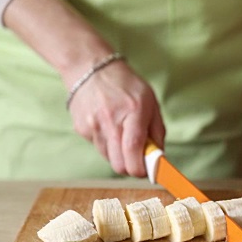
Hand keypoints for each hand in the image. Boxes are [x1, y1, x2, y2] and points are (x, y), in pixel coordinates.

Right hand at [67, 59, 164, 176]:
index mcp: (133, 112)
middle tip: (137, 159)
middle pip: (119, 164)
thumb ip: (157, 132)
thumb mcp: (150, 102)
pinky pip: (98, 147)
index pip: (133, 150)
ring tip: (122, 135)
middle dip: (130, 167)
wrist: (91, 69)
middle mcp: (110, 121)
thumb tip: (160, 158)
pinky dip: (107, 144)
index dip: (141, 169)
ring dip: (119, 155)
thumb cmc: (126, 85)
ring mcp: (93, 126)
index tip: (147, 172)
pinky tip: (108, 126)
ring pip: (109, 159)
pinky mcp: (81, 129)